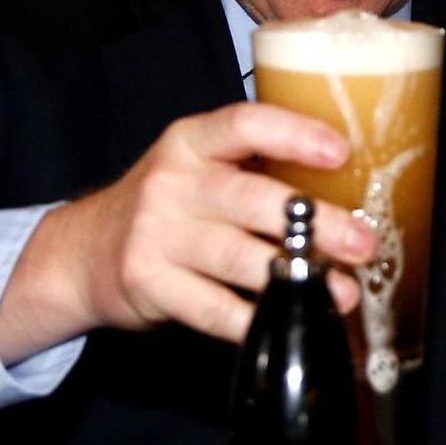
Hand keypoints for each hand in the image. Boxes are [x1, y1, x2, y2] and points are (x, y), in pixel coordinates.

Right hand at [1, 102, 373, 356]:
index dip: (294, 134)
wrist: (83, 252)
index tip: (341, 152)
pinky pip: (214, 307)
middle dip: (314, 223)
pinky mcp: (149, 284)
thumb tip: (349, 193)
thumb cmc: (168, 206)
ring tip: (341, 292)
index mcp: (191, 142)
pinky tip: (289, 320)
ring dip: (296, 277)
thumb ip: (256, 170)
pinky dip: (256, 319)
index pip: (244, 124)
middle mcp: (171, 182)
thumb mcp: (199, 168)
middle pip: (250, 198)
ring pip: (237, 256)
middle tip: (362, 243)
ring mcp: (157, 234)